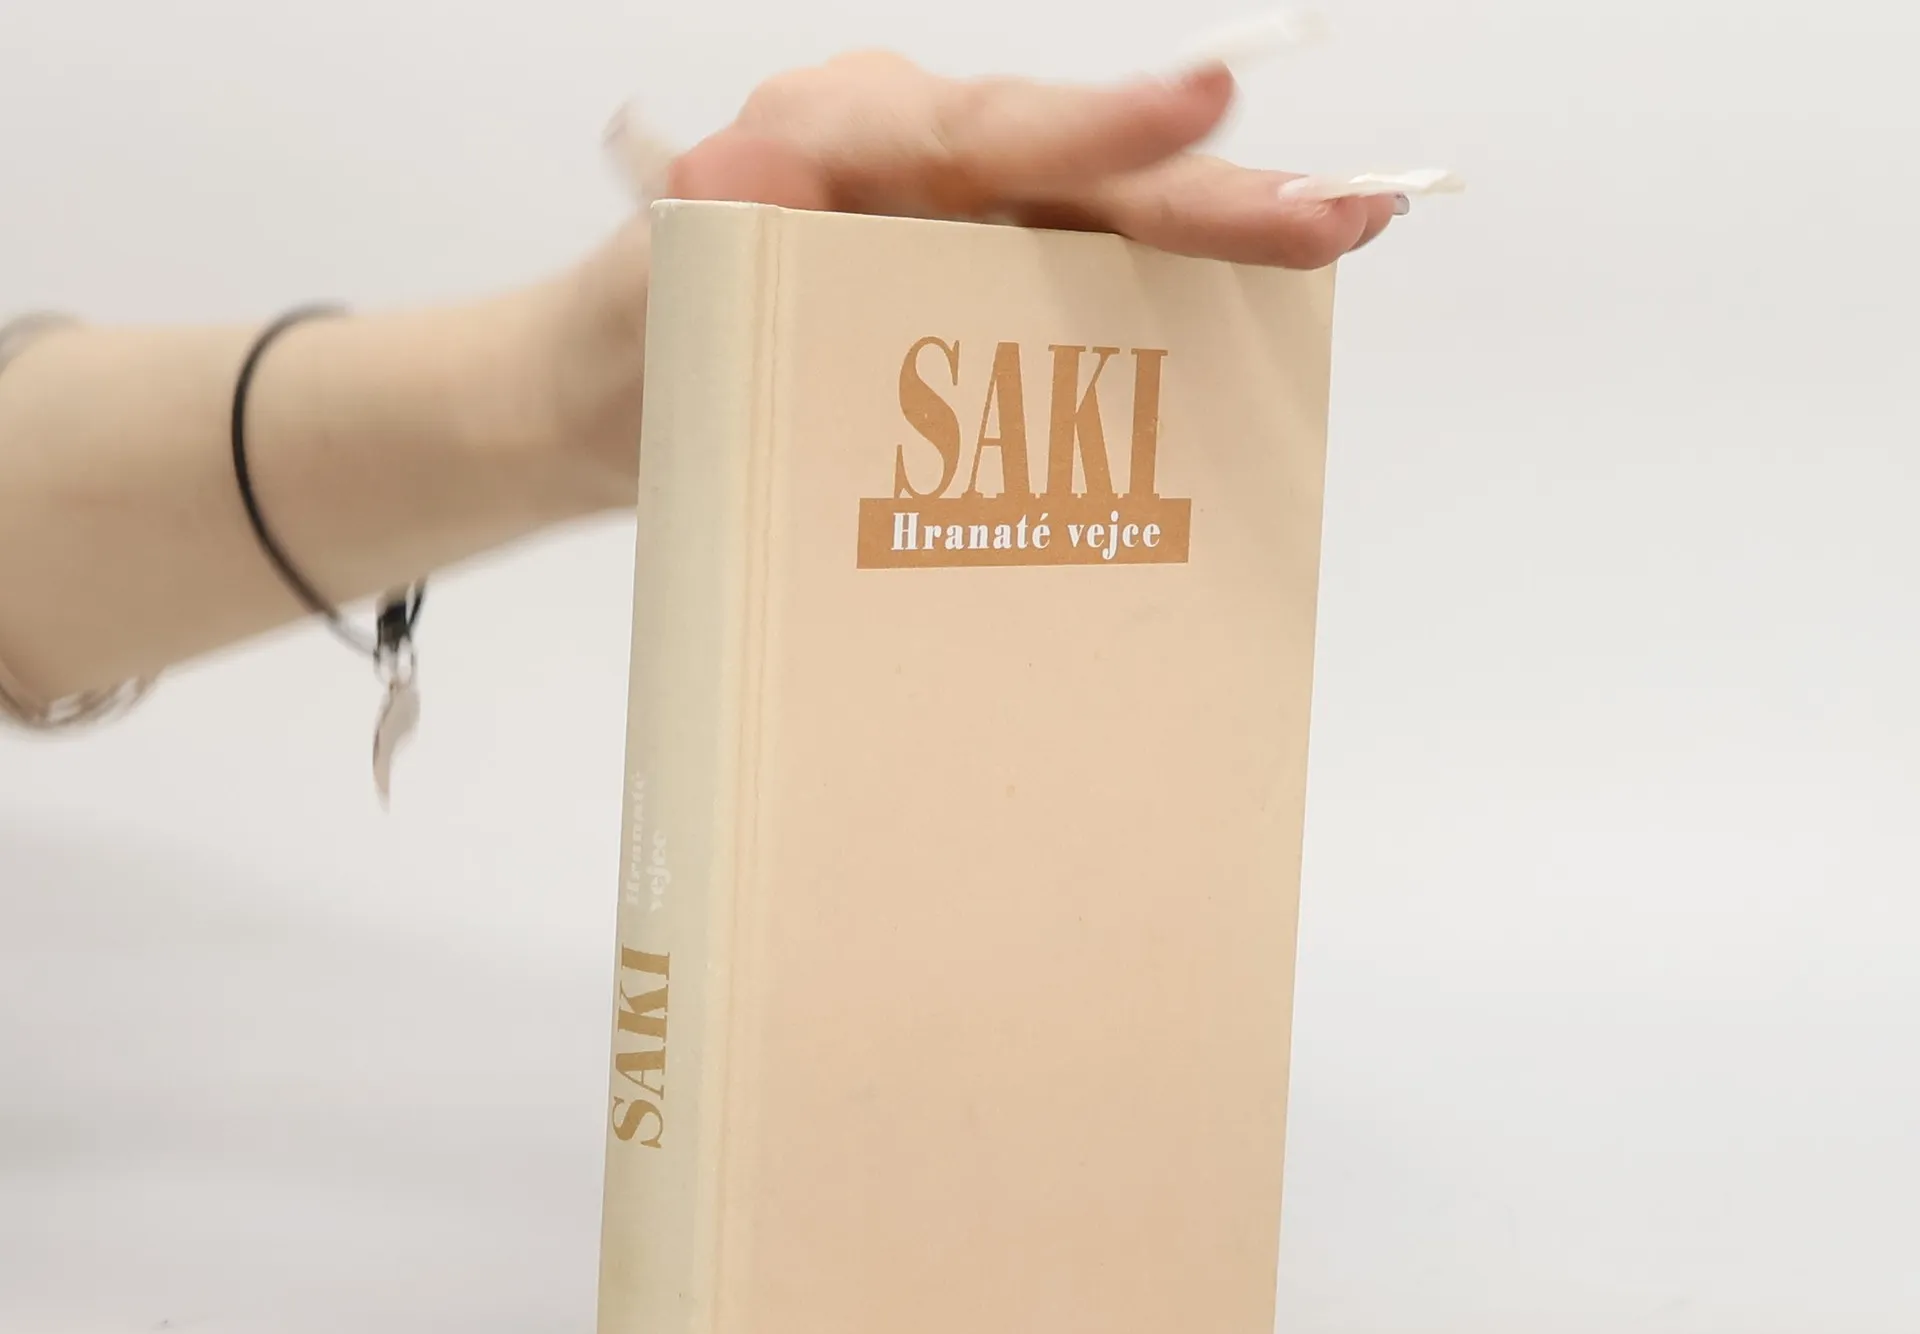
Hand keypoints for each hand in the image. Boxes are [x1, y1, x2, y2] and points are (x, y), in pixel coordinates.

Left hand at [550, 54, 1400, 506]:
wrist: (620, 401)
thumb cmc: (638, 345)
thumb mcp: (650, 293)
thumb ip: (700, 238)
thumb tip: (730, 175)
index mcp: (837, 140)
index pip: (981, 130)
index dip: (1094, 128)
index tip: (1195, 112)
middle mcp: (917, 164)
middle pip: (1080, 170)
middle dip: (1211, 194)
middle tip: (1335, 213)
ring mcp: (961, 225)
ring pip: (1107, 220)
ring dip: (1228, 233)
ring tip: (1344, 231)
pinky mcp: (983, 288)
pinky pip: (1089, 282)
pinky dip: (1179, 295)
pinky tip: (1268, 301)